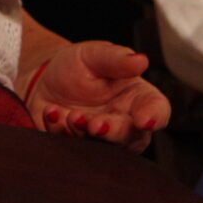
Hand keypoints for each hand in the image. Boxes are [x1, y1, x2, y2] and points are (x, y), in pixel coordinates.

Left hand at [22, 39, 167, 148]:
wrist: (46, 78)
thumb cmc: (79, 66)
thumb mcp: (95, 54)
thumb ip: (117, 59)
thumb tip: (141, 60)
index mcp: (137, 98)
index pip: (157, 110)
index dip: (154, 117)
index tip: (144, 120)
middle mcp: (124, 122)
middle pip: (131, 137)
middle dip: (113, 132)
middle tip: (95, 124)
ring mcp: (100, 139)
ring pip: (101, 148)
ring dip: (84, 134)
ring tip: (70, 116)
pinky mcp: (75, 147)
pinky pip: (70, 148)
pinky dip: (59, 131)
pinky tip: (52, 113)